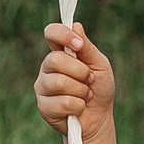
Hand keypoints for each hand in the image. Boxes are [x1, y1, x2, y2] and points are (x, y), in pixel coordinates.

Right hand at [35, 20, 114, 143]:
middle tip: (90, 80)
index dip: (63, 35)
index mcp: (60, 53)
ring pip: (59, 82)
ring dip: (81, 90)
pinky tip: (78, 108)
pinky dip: (78, 106)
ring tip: (85, 95)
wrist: (99, 118)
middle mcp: (48, 68)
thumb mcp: (100, 65)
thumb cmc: (99, 89)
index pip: (51, 33)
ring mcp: (43, 87)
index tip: (78, 45)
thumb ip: (87, 48)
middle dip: (80, 71)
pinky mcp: (43, 106)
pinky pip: (63, 102)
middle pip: (56, 60)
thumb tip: (76, 26)